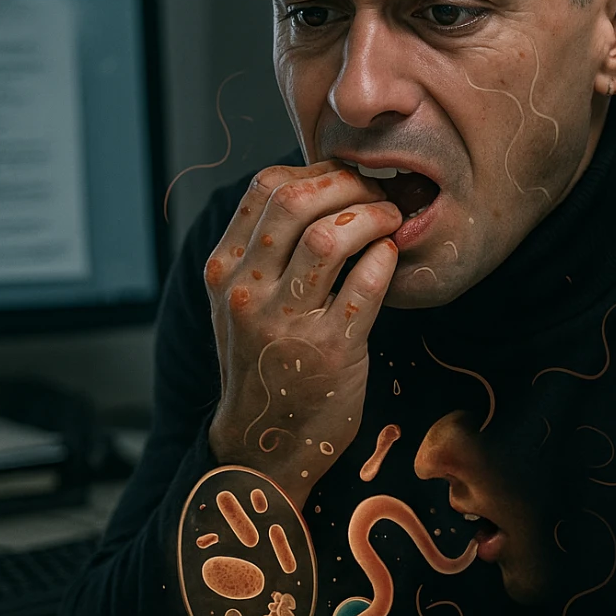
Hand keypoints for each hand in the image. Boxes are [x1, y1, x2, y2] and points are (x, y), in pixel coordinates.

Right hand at [205, 160, 402, 506]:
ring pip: (330, 237)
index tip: (347, 180)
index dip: (316, 172)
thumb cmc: (265, 363)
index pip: (265, 188)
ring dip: (373, 216)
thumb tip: (319, 189)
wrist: (263, 444)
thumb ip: (265, 251)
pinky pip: (365, 285)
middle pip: (297, 202)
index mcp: (223, 269)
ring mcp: (285, 322)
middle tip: (380, 194)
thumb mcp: (243, 302)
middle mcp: (247, 291)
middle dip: (350, 186)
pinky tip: (392, 256)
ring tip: (391, 220)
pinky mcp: (329, 350)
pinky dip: (385, 260)